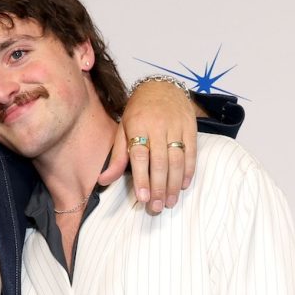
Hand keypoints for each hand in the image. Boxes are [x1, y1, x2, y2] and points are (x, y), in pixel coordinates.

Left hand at [100, 80, 198, 213]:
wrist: (162, 86)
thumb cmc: (138, 111)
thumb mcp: (123, 129)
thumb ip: (117, 156)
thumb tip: (103, 181)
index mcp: (138, 125)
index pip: (140, 155)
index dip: (142, 178)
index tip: (142, 198)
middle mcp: (158, 126)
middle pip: (160, 161)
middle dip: (159, 187)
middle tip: (157, 207)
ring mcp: (177, 126)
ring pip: (177, 159)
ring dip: (174, 184)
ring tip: (170, 202)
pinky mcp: (191, 127)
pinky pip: (191, 152)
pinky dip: (188, 171)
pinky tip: (183, 185)